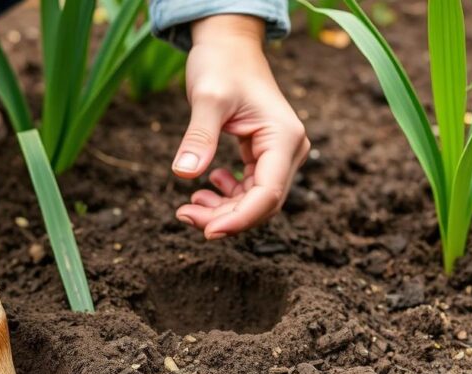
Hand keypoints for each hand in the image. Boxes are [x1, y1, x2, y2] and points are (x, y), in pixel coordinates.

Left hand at [172, 15, 309, 238]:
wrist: (228, 45)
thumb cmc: (221, 64)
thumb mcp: (207, 98)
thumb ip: (199, 136)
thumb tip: (184, 174)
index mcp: (284, 138)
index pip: (268, 194)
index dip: (239, 219)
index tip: (206, 231)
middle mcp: (289, 150)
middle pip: (262, 204)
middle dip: (225, 218)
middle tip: (183, 214)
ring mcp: (279, 154)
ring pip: (255, 201)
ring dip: (224, 210)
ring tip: (190, 204)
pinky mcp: (265, 155)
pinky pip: (250, 189)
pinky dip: (228, 196)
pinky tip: (206, 186)